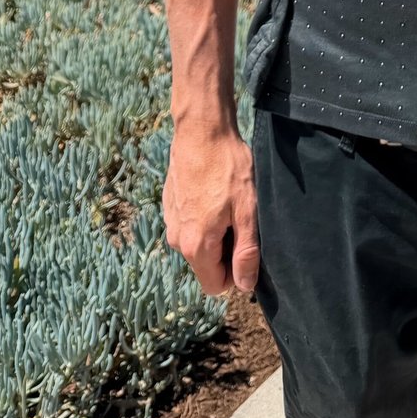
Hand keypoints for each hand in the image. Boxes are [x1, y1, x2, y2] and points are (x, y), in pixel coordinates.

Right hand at [164, 124, 258, 294]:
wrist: (201, 130)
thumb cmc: (228, 167)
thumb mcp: (247, 209)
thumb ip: (246, 251)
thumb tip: (246, 286)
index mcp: (196, 246)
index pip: (215, 285)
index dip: (235, 272)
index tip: (246, 244)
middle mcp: (177, 240)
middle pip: (207, 264)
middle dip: (226, 249)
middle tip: (240, 217)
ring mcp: (170, 222)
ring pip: (198, 244)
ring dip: (215, 231)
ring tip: (228, 201)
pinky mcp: (169, 206)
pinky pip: (189, 225)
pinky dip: (203, 216)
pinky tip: (214, 191)